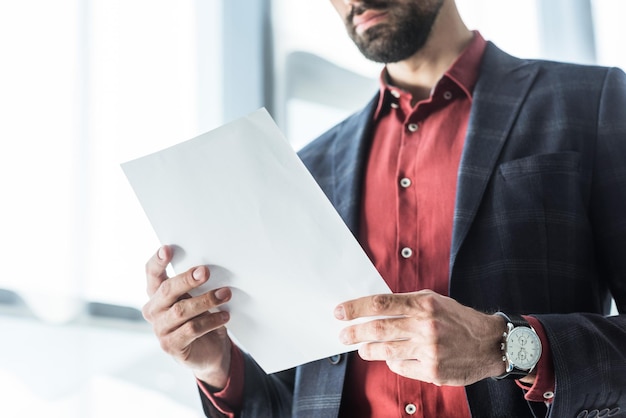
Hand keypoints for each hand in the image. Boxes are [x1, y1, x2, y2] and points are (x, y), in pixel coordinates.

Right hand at [142, 245, 231, 388]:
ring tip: (225, 294)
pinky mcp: (171, 345)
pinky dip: (210, 321)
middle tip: (205, 272)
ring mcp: (160, 329)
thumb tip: (207, 269)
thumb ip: (196, 285)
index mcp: (157, 293)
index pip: (152, 273)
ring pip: (181, 311)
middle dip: (187, 280)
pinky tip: (224, 316)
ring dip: (206, 300)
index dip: (158, 261)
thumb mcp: (197, 298)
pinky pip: (191, 329)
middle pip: (167, 290)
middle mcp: (154, 310)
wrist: (210, 352)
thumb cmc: (202, 317)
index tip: (167, 248)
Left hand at [334, 290, 504, 385]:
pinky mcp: (433, 371)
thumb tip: (372, 309)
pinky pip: (401, 367)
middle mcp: (426, 326)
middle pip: (378, 329)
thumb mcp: (434, 301)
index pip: (381, 303)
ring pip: (386, 352)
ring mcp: (429, 350)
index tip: (339, 312)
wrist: (490, 344)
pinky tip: (392, 358)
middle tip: (342, 335)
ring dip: (369, 350)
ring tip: (362, 348)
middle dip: (354, 333)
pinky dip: (393, 362)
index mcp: (424, 304)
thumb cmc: (457, 319)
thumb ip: (405, 304)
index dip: (356, 308)